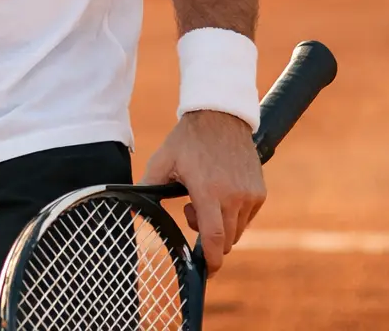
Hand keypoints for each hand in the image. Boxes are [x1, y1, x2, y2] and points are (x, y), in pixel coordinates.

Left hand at [141, 110, 265, 273]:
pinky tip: (220, 194)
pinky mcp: (259, 192)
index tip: (207, 271)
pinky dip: (233, 216)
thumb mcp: (162, 161)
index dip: (211, 260)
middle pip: (226, 239)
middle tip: (191, 211)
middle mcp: (234, 196)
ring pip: (237, 230)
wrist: (220, 117)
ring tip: (204, 198)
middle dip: (209, 239)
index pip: (215, 238)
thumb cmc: (187, 141)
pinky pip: (246, 218)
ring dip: (221, 227)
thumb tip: (128, 206)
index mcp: (209, 191)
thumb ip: (147, 186)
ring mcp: (250, 194)